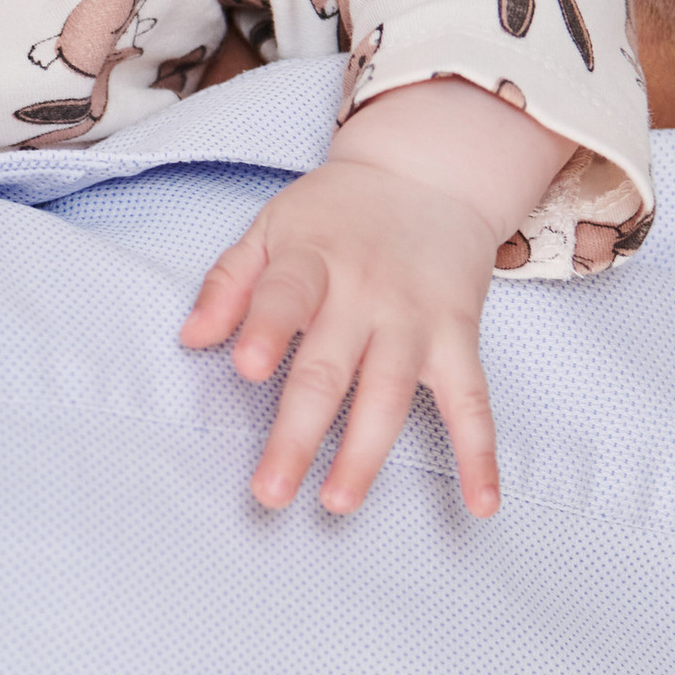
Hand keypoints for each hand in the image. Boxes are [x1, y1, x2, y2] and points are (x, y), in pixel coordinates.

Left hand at [183, 156, 503, 518]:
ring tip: (339, 502)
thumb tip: (193, 337)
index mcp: (312, 262)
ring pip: (391, 394)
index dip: (267, 329)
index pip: (286, 296)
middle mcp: (366, 295)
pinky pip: (472, 402)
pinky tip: (481, 502)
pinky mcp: (458, 339)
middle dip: (299, 433)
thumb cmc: (336, 211)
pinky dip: (480, 453)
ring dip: (366, 453)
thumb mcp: (272, 226)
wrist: (430, 172)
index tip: (247, 368)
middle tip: (271, 490)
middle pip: (330, 370)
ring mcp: (415, 321)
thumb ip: (231, 281)